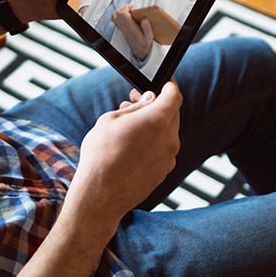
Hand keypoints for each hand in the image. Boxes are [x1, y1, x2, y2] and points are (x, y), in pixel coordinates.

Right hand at [69, 82, 182, 226]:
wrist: (101, 194)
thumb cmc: (101, 155)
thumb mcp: (111, 119)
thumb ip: (135, 107)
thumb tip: (148, 101)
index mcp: (158, 120)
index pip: (174, 95)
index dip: (169, 85)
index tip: (162, 82)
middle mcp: (169, 139)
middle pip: (171, 113)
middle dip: (156, 104)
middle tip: (135, 101)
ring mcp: (169, 157)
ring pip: (167, 132)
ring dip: (153, 124)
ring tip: (128, 125)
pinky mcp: (164, 172)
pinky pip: (163, 149)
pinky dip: (153, 142)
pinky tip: (132, 144)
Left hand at [111, 3, 154, 58]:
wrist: (139, 50)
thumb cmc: (144, 43)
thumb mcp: (149, 36)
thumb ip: (147, 28)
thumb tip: (144, 19)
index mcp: (130, 27)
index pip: (123, 14)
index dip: (126, 8)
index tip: (131, 6)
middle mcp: (124, 27)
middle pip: (117, 14)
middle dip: (123, 7)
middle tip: (130, 6)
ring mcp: (121, 28)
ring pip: (114, 16)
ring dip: (119, 10)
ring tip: (126, 8)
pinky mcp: (121, 29)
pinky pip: (114, 20)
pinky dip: (116, 15)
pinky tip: (122, 14)